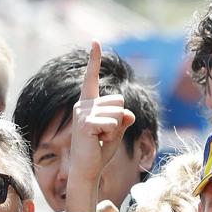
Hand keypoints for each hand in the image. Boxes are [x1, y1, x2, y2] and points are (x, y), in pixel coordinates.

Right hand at [66, 41, 134, 211]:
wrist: (87, 169)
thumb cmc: (99, 151)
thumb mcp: (117, 132)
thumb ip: (124, 119)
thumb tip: (129, 113)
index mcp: (88, 103)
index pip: (92, 78)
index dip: (95, 60)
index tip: (95, 41)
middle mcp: (83, 104)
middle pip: (119, 101)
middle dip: (119, 119)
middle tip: (105, 134)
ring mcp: (82, 113)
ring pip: (119, 113)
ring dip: (116, 129)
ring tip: (101, 139)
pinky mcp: (85, 124)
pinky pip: (113, 124)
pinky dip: (112, 135)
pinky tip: (99, 142)